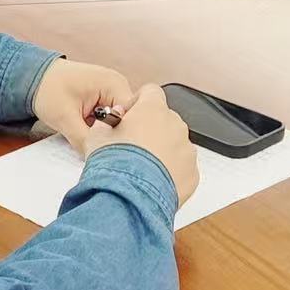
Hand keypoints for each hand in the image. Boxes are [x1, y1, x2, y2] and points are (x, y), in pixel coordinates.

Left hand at [32, 58, 136, 149]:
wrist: (34, 76)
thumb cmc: (48, 89)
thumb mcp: (65, 118)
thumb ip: (85, 140)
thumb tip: (98, 158)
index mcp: (113, 84)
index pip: (132, 117)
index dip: (122, 137)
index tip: (107, 150)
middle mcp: (118, 86)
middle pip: (129, 121)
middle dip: (114, 136)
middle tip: (98, 148)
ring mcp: (112, 92)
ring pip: (119, 122)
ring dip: (107, 133)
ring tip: (91, 139)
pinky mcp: (105, 99)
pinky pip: (111, 119)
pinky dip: (101, 129)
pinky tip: (89, 132)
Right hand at [83, 84, 199, 205]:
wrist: (130, 198)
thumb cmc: (115, 166)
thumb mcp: (97, 137)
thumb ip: (106, 123)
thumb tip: (109, 124)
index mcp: (152, 110)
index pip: (150, 92)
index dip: (138, 103)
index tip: (129, 117)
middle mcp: (174, 125)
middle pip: (164, 119)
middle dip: (151, 129)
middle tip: (132, 147)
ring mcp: (186, 149)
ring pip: (175, 143)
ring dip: (162, 151)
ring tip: (142, 169)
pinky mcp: (192, 173)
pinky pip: (183, 166)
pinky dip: (171, 172)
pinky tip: (153, 182)